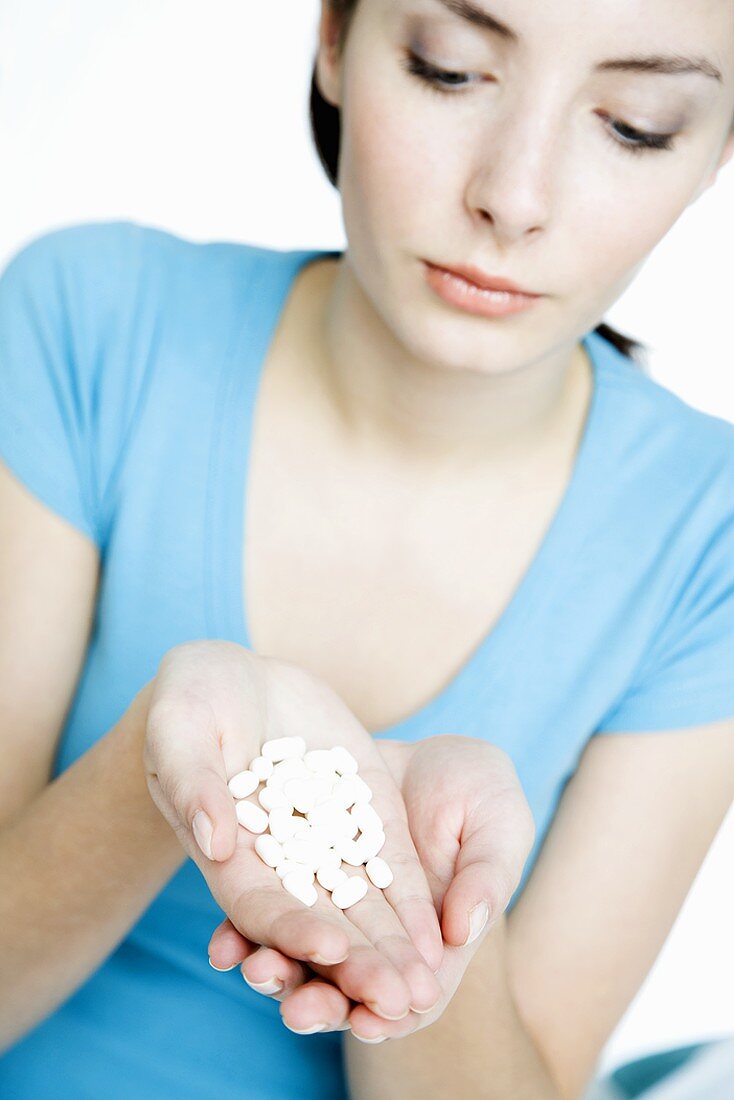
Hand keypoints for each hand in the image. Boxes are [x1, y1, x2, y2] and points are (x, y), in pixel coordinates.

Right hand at [142, 641, 443, 1020]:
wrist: (230, 673)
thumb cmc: (185, 699)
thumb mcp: (177, 730)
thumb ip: (192, 784)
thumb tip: (215, 843)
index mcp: (226, 852)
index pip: (259, 906)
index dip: (291, 931)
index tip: (329, 951)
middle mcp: (279, 857)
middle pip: (318, 919)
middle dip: (358, 962)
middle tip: (399, 1000)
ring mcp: (323, 832)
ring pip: (360, 901)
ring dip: (392, 945)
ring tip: (426, 989)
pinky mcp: (358, 803)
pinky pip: (386, 856)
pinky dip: (409, 895)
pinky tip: (437, 932)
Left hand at [208, 734, 534, 1039]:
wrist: (425, 751)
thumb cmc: (478, 791)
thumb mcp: (497, 825)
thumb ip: (486, 876)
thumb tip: (461, 931)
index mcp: (430, 944)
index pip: (409, 995)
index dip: (390, 1013)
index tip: (372, 1020)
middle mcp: (372, 938)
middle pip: (344, 986)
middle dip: (320, 1003)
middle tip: (300, 1010)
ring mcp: (330, 909)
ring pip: (299, 957)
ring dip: (275, 973)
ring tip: (255, 970)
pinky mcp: (294, 874)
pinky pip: (265, 912)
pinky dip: (242, 933)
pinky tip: (222, 944)